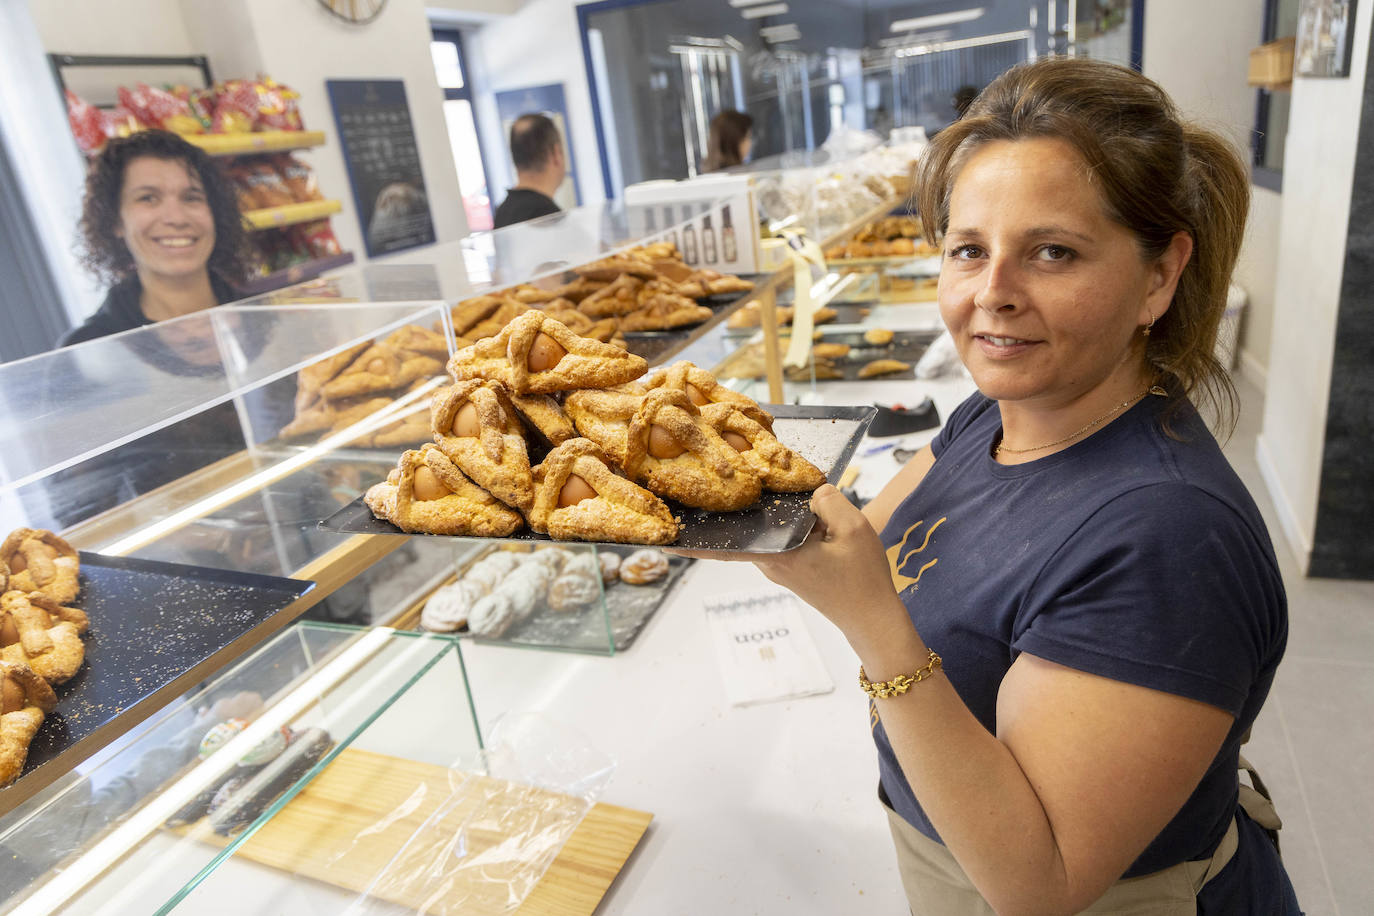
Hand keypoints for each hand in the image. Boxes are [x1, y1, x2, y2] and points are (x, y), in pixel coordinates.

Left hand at [669, 485, 910, 650]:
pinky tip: (788, 505)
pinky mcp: (791, 569)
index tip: (661, 537)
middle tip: (696, 486)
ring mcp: (779, 568)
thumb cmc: (863, 577)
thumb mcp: (852, 527)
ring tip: (744, 484)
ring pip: (761, 534)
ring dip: (755, 515)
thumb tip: (810, 489)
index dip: (691, 542)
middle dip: (721, 511)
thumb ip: (827, 499)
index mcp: (777, 555)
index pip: (722, 547)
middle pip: (740, 532)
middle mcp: (770, 564)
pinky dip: (777, 524)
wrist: (873, 618)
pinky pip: (776, 540)